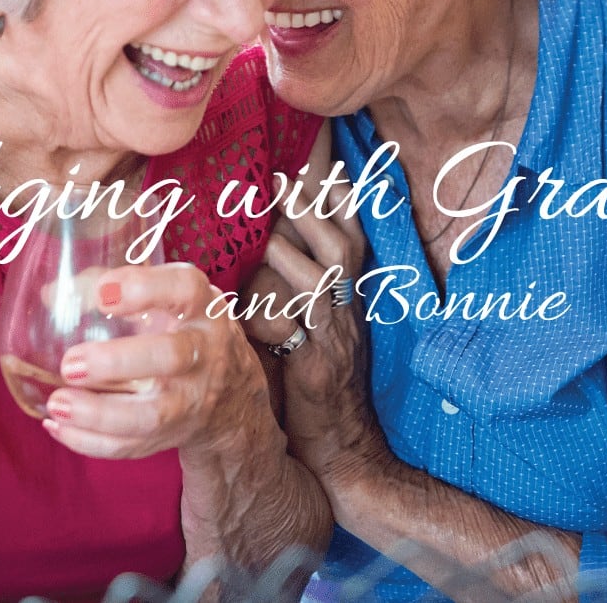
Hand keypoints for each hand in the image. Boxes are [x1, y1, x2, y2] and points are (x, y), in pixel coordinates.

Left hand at [41, 262, 267, 459]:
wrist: (231, 390)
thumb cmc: (185, 329)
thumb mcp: (169, 298)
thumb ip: (114, 287)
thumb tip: (51, 295)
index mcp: (201, 306)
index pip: (185, 289)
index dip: (145, 289)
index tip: (102, 294)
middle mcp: (205, 351)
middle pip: (171, 357)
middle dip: (117, 362)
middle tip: (71, 363)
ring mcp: (193, 398)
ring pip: (152, 414)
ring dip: (99, 413)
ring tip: (57, 402)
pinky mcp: (175, 433)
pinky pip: (134, 445)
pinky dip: (92, 441)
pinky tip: (60, 426)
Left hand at [243, 133, 386, 491]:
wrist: (340, 446)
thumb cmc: (314, 380)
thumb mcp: (311, 327)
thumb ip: (294, 288)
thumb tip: (265, 244)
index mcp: (346, 297)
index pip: (353, 236)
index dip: (344, 198)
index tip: (329, 159)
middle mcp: (347, 310)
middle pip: (346, 247)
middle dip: (317, 207)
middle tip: (285, 175)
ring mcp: (337, 338)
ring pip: (329, 278)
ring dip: (301, 242)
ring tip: (274, 212)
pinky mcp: (320, 368)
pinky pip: (302, 330)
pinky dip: (278, 308)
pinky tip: (253, 298)